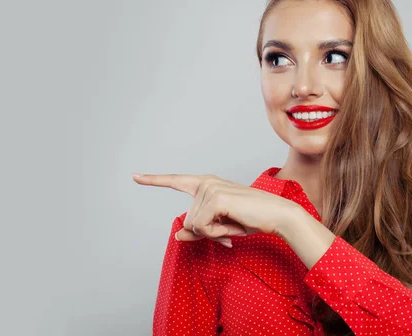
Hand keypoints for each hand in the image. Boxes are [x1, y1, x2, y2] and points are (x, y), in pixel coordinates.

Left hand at [132, 173, 295, 246]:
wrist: (276, 215)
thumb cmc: (250, 219)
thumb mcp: (219, 228)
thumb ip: (198, 230)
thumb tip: (177, 235)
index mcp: (206, 184)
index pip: (175, 181)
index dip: (153, 180)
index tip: (134, 176)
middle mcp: (206, 182)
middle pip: (187, 220)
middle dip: (207, 232)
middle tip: (229, 226)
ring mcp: (210, 188)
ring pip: (194, 225)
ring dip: (214, 232)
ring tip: (234, 223)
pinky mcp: (216, 198)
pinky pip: (202, 227)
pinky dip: (217, 232)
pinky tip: (233, 224)